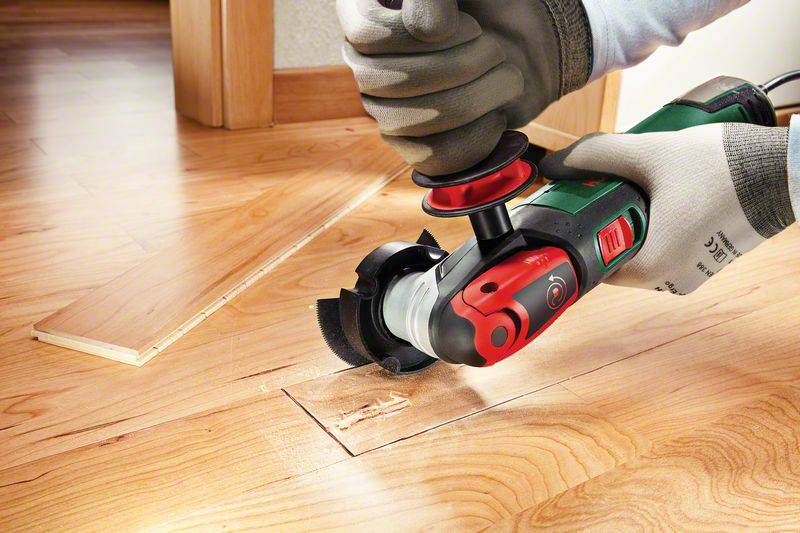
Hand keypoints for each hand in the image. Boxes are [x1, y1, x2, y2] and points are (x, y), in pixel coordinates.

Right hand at [337, 0, 592, 175]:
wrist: (521, 39)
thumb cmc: (487, 5)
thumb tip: (430, 30)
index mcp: (365, 17)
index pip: (367, 35)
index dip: (415, 34)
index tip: (463, 23)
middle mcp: (367, 65)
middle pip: (392, 83)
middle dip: (461, 65)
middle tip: (495, 48)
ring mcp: (388, 109)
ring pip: (414, 123)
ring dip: (478, 97)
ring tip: (506, 77)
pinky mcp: (416, 145)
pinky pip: (433, 157)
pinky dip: (477, 137)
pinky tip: (496, 114)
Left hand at [540, 123, 792, 293]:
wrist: (784, 169)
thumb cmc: (722, 167)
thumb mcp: (649, 153)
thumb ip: (596, 156)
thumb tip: (555, 163)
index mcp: (651, 266)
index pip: (593, 259)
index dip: (580, 230)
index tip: (574, 205)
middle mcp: (669, 280)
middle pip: (616, 253)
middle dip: (607, 220)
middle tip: (602, 187)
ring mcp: (690, 274)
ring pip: (641, 249)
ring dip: (632, 221)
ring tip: (633, 186)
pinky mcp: (705, 262)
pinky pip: (666, 247)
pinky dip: (656, 225)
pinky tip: (658, 196)